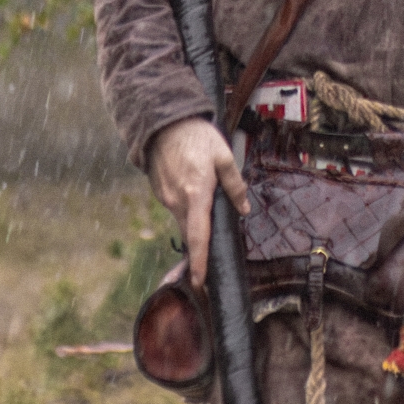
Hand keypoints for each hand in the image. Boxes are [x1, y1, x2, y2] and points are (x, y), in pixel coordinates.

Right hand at [145, 116, 249, 288]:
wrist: (163, 122)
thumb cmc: (196, 137)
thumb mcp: (223, 155)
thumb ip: (234, 184)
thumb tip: (243, 208)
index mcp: (196, 194)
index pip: (198, 236)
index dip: (199, 261)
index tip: (199, 282)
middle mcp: (177, 201)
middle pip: (190, 234)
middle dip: (198, 252)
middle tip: (206, 268)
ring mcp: (166, 198)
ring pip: (183, 221)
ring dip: (194, 226)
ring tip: (205, 221)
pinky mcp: (160, 192)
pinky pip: (176, 209)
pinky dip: (185, 210)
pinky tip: (192, 197)